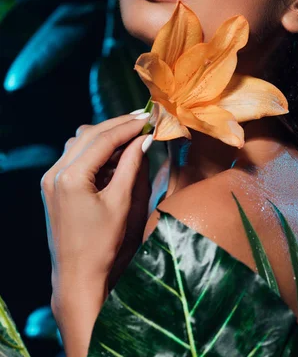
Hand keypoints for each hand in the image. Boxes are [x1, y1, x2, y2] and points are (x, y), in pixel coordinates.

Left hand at [40, 113, 152, 303]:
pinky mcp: (54, 186)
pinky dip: (96, 152)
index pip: (102, 139)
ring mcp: (51, 179)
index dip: (128, 127)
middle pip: (89, 134)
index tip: (149, 118)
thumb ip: (131, 165)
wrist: (77, 276)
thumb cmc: (102, 244)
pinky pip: (75, 157)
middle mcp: (55, 173)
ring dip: (106, 137)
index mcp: (70, 177)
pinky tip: (116, 155)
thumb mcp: (121, 202)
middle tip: (143, 121)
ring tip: (132, 137)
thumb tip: (145, 138)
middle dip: (117, 126)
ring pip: (80, 142)